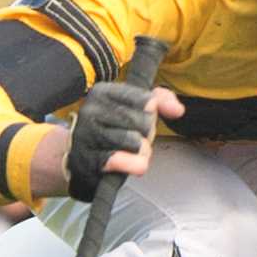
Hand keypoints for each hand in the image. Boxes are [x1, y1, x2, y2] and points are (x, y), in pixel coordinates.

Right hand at [60, 79, 186, 199]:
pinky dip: (131, 165)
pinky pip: (119, 160)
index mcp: (102, 92)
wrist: (78, 161)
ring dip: (141, 153)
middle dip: (147, 134)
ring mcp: (86, 136)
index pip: (146, 100)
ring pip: (135, 142)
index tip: (142, 117)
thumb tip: (177, 110)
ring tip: (131, 153)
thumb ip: (161, 100)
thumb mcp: (133, 108)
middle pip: (143, 121)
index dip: (152, 113)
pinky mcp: (87, 160)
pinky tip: (129, 164)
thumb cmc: (111, 131)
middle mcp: (91, 110)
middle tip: (135, 139)